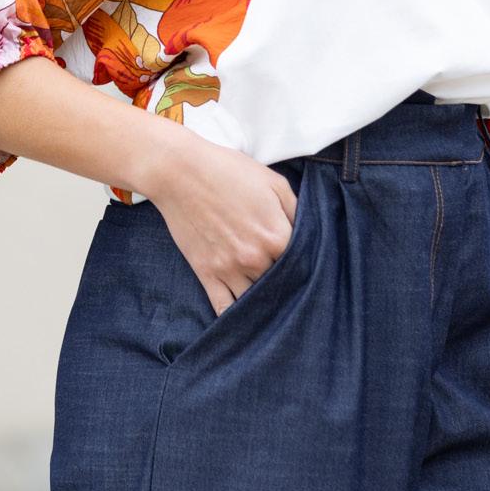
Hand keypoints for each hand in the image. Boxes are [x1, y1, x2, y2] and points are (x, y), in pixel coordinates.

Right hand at [143, 136, 298, 315]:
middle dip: (287, 283)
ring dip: (265, 302)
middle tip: (291, 284)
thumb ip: (297, 211)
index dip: (308, 263)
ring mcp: (230, 270)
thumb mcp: (274, 182)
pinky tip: (245, 318)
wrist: (180, 172)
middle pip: (282, 284)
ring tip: (271, 301)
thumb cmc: (228, 172)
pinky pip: (224, 309)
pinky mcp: (207, 274)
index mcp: (277, 236)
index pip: (304, 264)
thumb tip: (309, 233)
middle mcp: (256, 259)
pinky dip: (236, 316)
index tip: (309, 265)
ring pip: (256, 300)